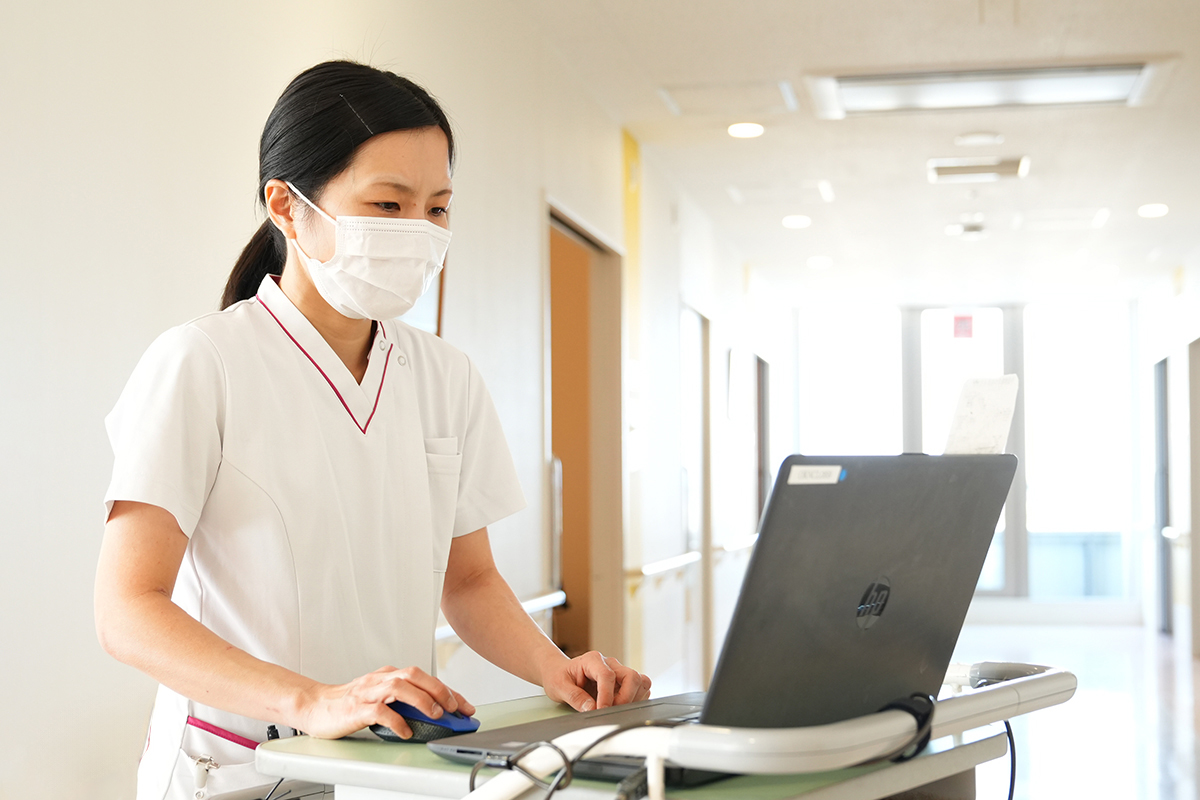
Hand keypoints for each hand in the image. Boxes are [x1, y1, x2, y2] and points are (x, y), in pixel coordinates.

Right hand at [295, 665, 474, 739]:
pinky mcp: (356, 708)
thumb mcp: (380, 697)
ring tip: (436, 715)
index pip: (425, 678)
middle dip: (439, 690)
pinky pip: (380, 711)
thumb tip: (435, 713)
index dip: (448, 691)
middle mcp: (380, 679)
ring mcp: (368, 692)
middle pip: (415, 675)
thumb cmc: (348, 703)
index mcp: (388, 675)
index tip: (466, 705)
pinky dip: (396, 721)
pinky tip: (406, 731)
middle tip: (455, 707)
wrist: (314, 706)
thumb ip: (403, 701)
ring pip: (400, 688)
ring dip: (422, 701)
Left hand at [541, 651, 651, 710]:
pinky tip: (620, 706)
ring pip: (640, 682)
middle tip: (609, 710)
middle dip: (625, 698)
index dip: (607, 695)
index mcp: (592, 660)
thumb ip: (575, 697)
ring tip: (614, 708)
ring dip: (632, 699)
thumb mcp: (559, 687)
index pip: (607, 675)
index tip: (601, 710)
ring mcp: (618, 672)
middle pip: (631, 676)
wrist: (558, 672)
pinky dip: (635, 700)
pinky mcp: (623, 682)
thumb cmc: (558, 676)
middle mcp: (609, 664)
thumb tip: (591, 708)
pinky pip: (640, 688)